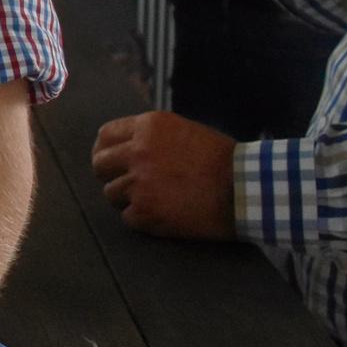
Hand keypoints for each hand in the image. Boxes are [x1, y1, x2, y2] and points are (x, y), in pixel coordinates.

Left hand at [92, 112, 236, 238]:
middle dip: (110, 175)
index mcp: (147, 127)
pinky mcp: (146, 211)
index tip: (109, 161)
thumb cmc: (222, 160)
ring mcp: (139, 182)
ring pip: (111, 193)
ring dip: (127, 199)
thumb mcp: (182, 131)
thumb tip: (124, 147)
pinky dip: (142, 219)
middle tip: (126, 184)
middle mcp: (138, 151)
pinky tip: (163, 215)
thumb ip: (150, 136)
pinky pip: (128, 217)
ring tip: (154, 200)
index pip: (105, 136)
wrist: (246, 189)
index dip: (105, 150)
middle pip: (100, 165)